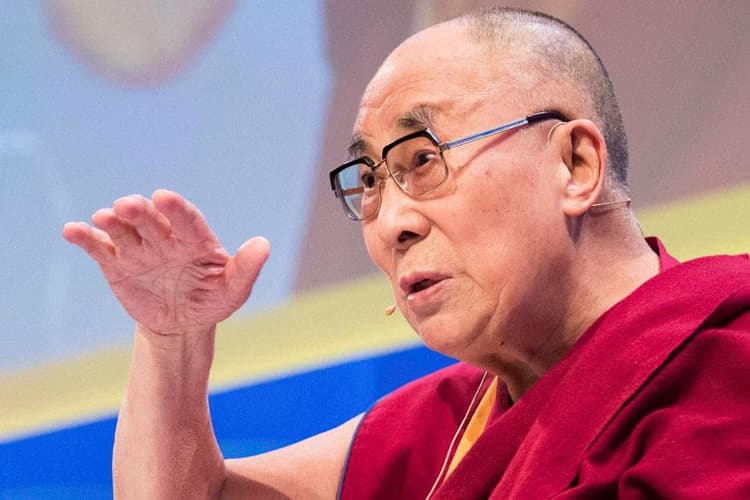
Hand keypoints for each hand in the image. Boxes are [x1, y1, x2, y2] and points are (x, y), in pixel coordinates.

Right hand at [63, 189, 269, 336]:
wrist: (182, 323)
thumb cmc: (212, 300)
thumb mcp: (233, 290)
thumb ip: (246, 268)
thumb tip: (263, 244)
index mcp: (195, 239)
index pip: (187, 220)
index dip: (177, 209)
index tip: (165, 198)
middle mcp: (165, 237)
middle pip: (151, 220)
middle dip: (140, 212)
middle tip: (128, 205)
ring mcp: (139, 248)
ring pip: (124, 230)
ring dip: (113, 222)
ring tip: (104, 217)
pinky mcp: (116, 262)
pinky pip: (99, 248)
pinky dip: (85, 238)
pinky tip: (72, 231)